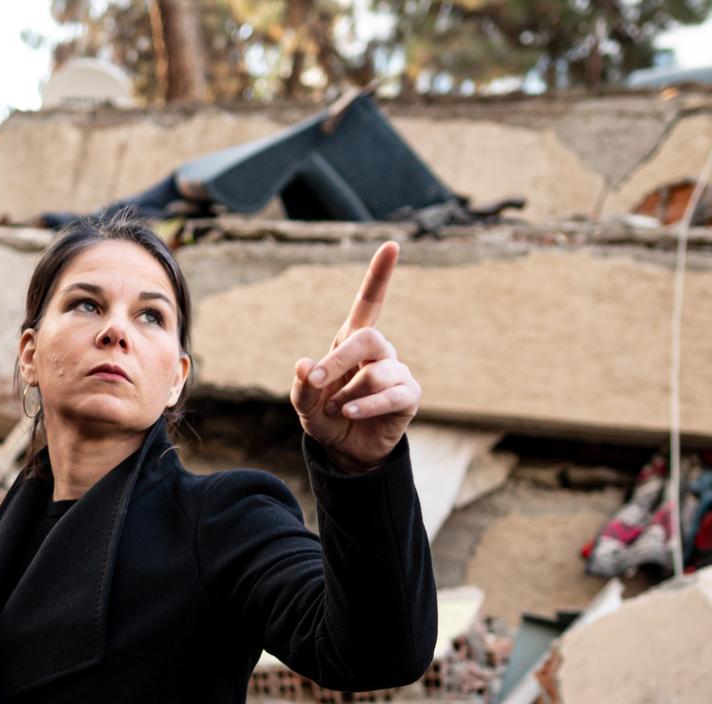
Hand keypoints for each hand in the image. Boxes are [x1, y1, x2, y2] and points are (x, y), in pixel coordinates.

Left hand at [291, 241, 421, 471]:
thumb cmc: (326, 416)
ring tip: (336, 408)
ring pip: (378, 372)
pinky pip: (392, 394)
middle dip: (339, 359)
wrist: (345, 450)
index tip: (391, 246)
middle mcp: (378, 353)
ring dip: (349, 392)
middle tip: (317, 380)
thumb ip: (302, 386)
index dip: (379, 276)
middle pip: (369, 337)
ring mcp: (396, 373)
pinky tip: (350, 412)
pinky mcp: (408, 397)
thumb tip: (305, 365)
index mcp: (351, 343)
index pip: (370, 303)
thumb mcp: (304, 404)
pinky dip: (367, 405)